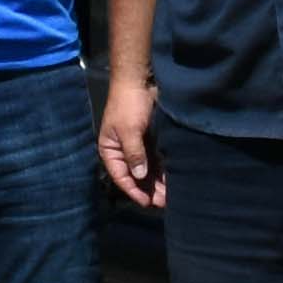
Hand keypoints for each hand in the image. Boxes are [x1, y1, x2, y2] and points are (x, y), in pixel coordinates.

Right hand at [95, 79, 163, 210]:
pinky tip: (172, 180)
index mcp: (110, 149)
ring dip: (156, 182)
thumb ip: (134, 154)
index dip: (133, 190)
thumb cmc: (128, 104)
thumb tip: (139, 176)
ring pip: (146, 169)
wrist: (140, 80)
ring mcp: (136, 145)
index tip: (147, 203)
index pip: (120, 176)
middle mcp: (122, 150)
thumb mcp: (130, 130)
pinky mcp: (149, 139)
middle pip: (134, 175)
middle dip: (148, 189)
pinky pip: (155, 159)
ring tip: (169, 196)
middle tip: (163, 203)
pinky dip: (162, 170)